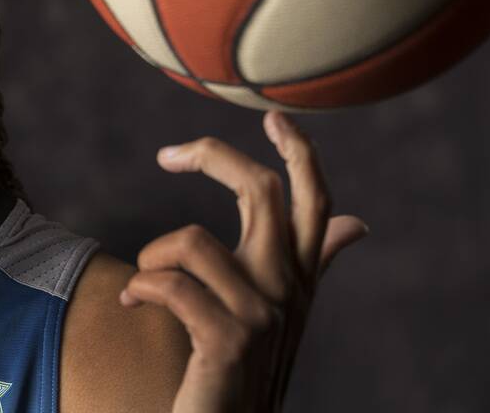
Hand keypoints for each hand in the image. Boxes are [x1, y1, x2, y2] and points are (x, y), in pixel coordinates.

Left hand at [118, 110, 368, 411]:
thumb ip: (312, 264)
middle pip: (261, 191)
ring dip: (151, 257)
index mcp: (301, 279)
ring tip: (142, 282)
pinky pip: (167, 283)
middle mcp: (289, 291)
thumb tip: (358, 224)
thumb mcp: (283, 314)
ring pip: (192, 239)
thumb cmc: (243, 370)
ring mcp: (263, 315)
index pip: (315, 202)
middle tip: (169, 156)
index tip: (275, 118)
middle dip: (211, 157)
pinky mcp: (228, 340)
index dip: (300, 154)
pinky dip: (138, 289)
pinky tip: (132, 305)